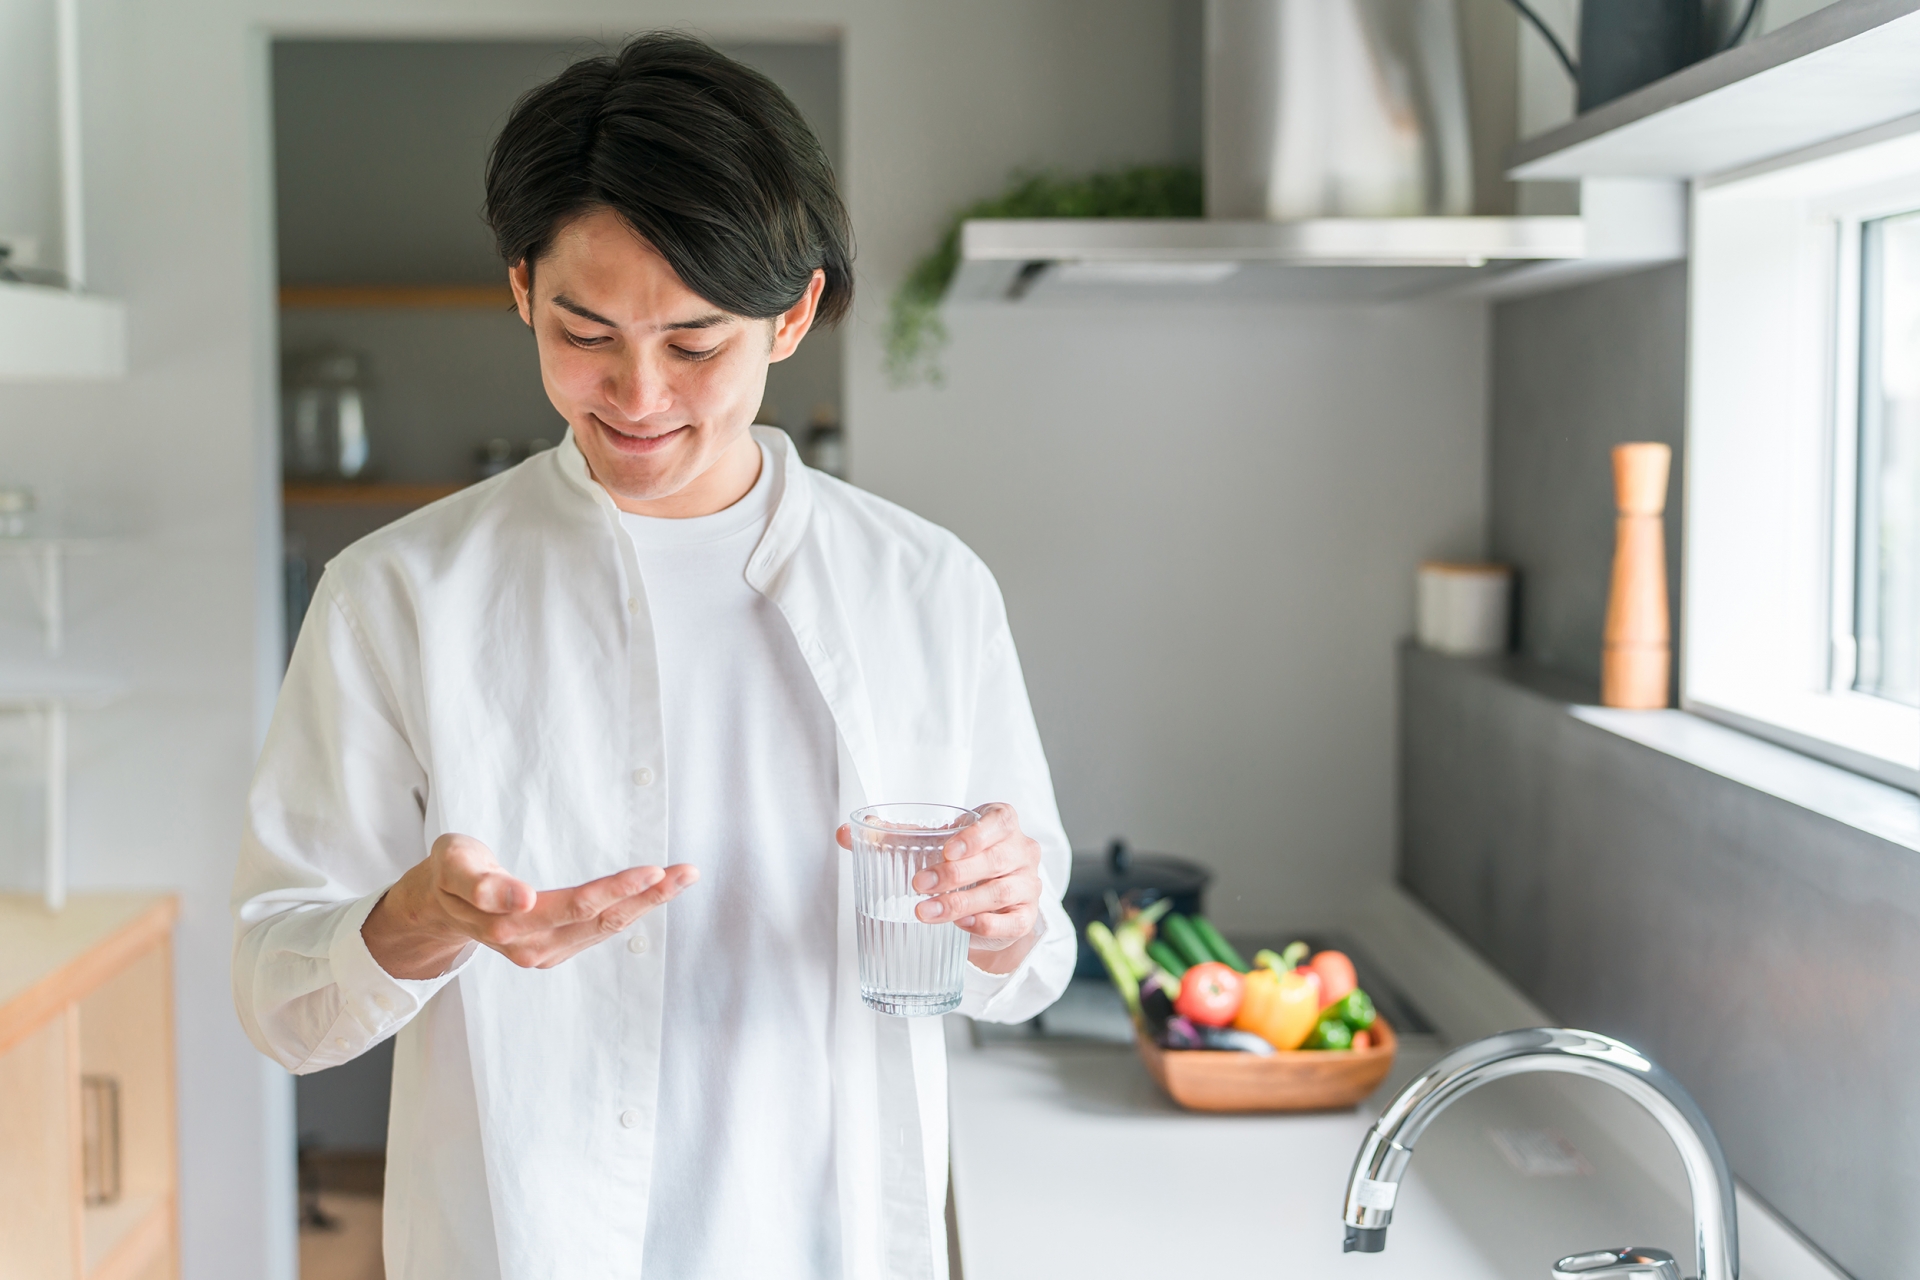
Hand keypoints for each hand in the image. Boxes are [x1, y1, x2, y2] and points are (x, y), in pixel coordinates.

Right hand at [363, 832, 698, 979]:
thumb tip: (518, 898)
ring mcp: (543, 952)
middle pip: (600, 919)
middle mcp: (531, 944)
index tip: (654, 872)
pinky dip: (630, 912)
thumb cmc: (451, 872)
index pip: (576, 905)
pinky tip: (653, 896)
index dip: (617, 889)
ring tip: (683, 878)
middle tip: (688, 873)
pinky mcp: (552, 950)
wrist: (437, 904)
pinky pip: (599, 931)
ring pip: (605, 927)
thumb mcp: (454, 863)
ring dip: (648, 905)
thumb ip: (480, 880)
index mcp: (509, 921)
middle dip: (648, 896)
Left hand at [836, 802, 1041, 975]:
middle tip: (918, 886)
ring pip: (1001, 892)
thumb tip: (845, 834)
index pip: (1000, 821)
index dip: (976, 835)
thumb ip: (889, 835)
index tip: (946, 849)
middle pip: (996, 860)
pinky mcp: (1025, 917)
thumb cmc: (960, 858)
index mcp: (1001, 822)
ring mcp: (1028, 884)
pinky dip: (987, 924)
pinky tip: (961, 925)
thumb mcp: (929, 842)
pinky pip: (1013, 922)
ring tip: (926, 912)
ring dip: (961, 903)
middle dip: (955, 874)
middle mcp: (1022, 850)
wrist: (989, 895)